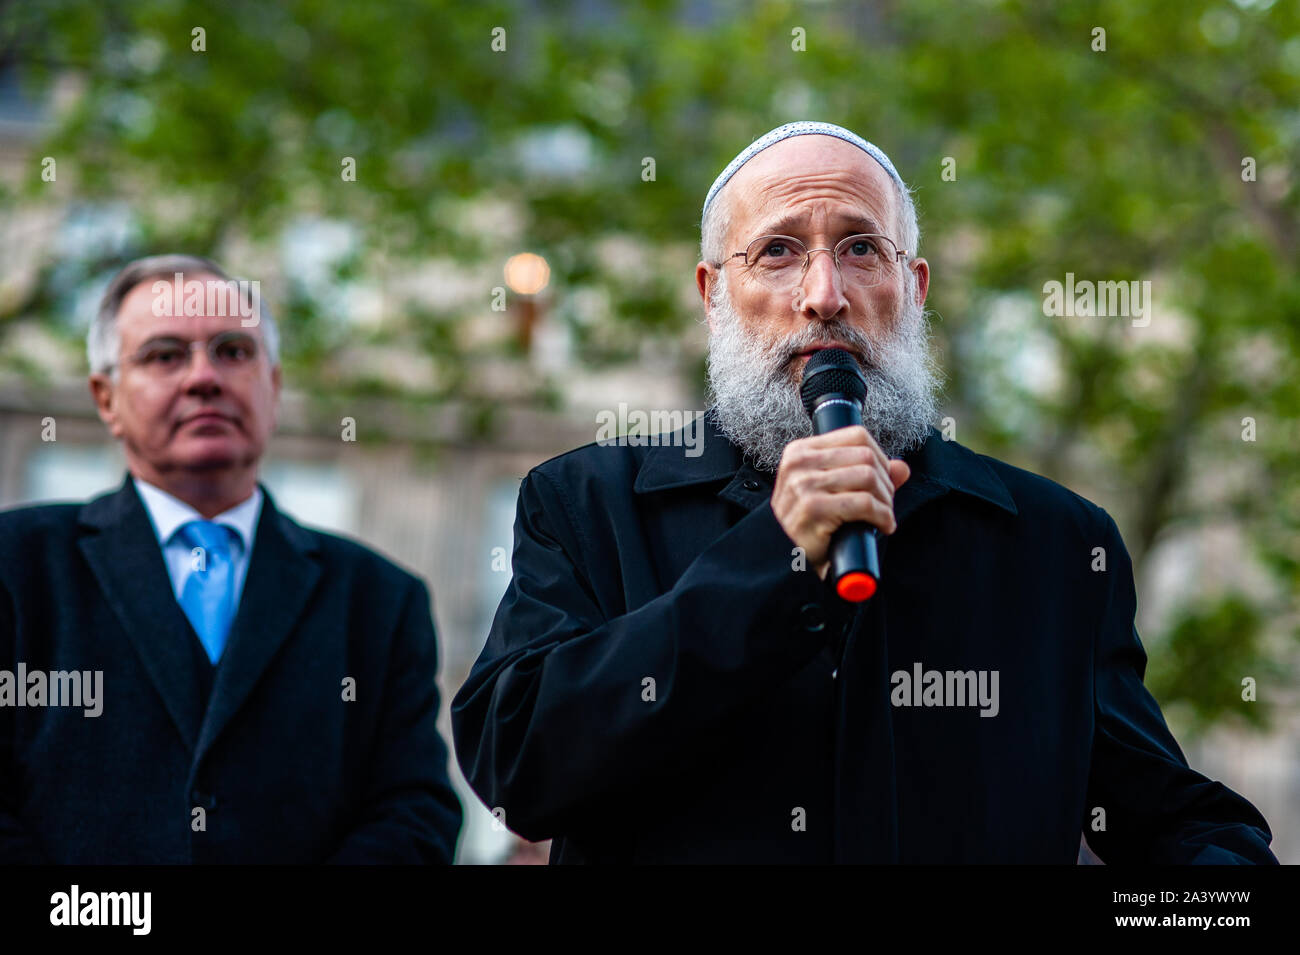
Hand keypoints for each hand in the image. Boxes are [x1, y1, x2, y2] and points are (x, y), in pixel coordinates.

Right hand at [771, 426, 911, 578]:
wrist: (782, 557)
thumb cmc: (807, 524)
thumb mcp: (831, 491)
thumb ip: (864, 474)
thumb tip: (902, 467)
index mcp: (800, 451)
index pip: (856, 436)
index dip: (880, 457)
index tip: (883, 479)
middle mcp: (799, 464)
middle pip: (865, 456)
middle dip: (885, 482)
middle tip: (885, 503)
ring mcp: (804, 486)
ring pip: (868, 478)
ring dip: (885, 501)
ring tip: (883, 515)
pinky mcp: (814, 509)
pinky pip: (864, 504)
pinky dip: (882, 516)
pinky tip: (883, 526)